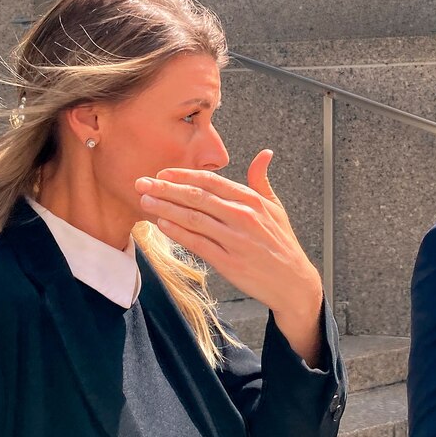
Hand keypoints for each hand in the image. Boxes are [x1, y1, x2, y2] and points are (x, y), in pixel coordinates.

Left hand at [135, 149, 323, 365]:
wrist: (293, 282)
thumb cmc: (282, 243)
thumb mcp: (276, 208)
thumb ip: (262, 180)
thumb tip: (264, 154)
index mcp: (252, 200)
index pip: (211, 182)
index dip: (183, 176)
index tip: (162, 173)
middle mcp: (243, 216)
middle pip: (197, 197)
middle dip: (166, 189)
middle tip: (142, 183)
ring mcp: (235, 240)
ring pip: (193, 219)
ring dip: (165, 209)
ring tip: (145, 202)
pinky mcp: (229, 263)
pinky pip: (198, 244)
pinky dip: (178, 233)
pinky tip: (162, 225)